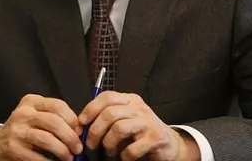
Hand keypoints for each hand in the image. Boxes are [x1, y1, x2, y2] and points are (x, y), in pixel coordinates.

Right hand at [0, 94, 82, 160]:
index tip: (79, 130)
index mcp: (31, 101)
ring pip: (47, 139)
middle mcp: (23, 113)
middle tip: (78, 147)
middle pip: (54, 122)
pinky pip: (37, 156)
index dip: (73, 119)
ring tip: (69, 157)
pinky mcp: (13, 148)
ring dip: (63, 150)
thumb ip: (55, 117)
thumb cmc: (23, 129)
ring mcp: (17, 130)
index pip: (58, 105)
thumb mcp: (36, 115)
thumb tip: (79, 129)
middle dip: (70, 137)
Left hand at [79, 91, 199, 160]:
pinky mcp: (155, 138)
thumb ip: (108, 118)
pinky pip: (132, 148)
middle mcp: (139, 108)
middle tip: (91, 144)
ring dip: (108, 144)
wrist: (169, 144)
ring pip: (119, 128)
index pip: (106, 97)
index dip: (90, 109)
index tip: (82, 123)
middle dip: (95, 131)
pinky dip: (124, 156)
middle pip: (110, 113)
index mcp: (130, 99)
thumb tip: (83, 125)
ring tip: (109, 151)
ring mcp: (148, 122)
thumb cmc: (142, 132)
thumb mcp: (126, 119)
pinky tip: (125, 156)